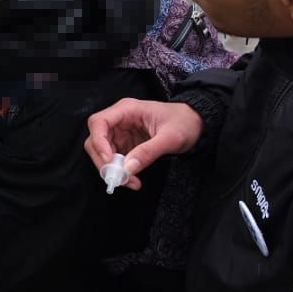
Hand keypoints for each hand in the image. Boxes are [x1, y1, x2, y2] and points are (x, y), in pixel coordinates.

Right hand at [84, 99, 203, 189]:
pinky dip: (120, 171)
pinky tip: (133, 180)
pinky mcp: (127, 144)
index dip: (98, 142)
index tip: (108, 162)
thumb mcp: (170, 138)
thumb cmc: (185, 123)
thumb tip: (128, 168)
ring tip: (131, 182)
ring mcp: (122, 132)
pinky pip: (115, 159)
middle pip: (96, 139)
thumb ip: (148, 152)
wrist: (196, 123)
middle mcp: (120, 120)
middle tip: (118, 178)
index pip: (99, 122)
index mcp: (127, 109)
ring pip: (102, 151)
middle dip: (103, 161)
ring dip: (111, 169)